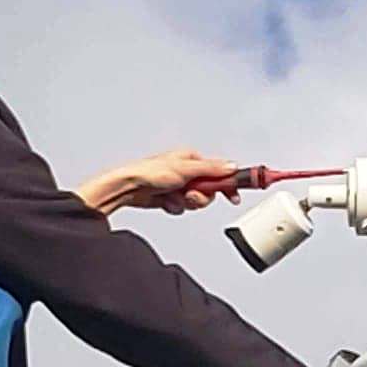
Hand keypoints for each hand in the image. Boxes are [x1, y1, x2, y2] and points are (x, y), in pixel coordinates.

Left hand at [74, 150, 240, 217]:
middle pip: (210, 190)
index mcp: (193, 159)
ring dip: (186, 202)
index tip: (238, 192)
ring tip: (174, 197)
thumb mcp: (185, 169)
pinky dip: (175, 207)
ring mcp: (180, 186)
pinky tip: (166, 201)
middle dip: (200, 197)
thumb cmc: (149, 172)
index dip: (230, 183)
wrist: (128, 188)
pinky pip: (183, 207)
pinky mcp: (172, 198)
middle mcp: (188, 172)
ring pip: (197, 201)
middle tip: (190, 195)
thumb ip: (211, 169)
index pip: (221, 172)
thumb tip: (231, 166)